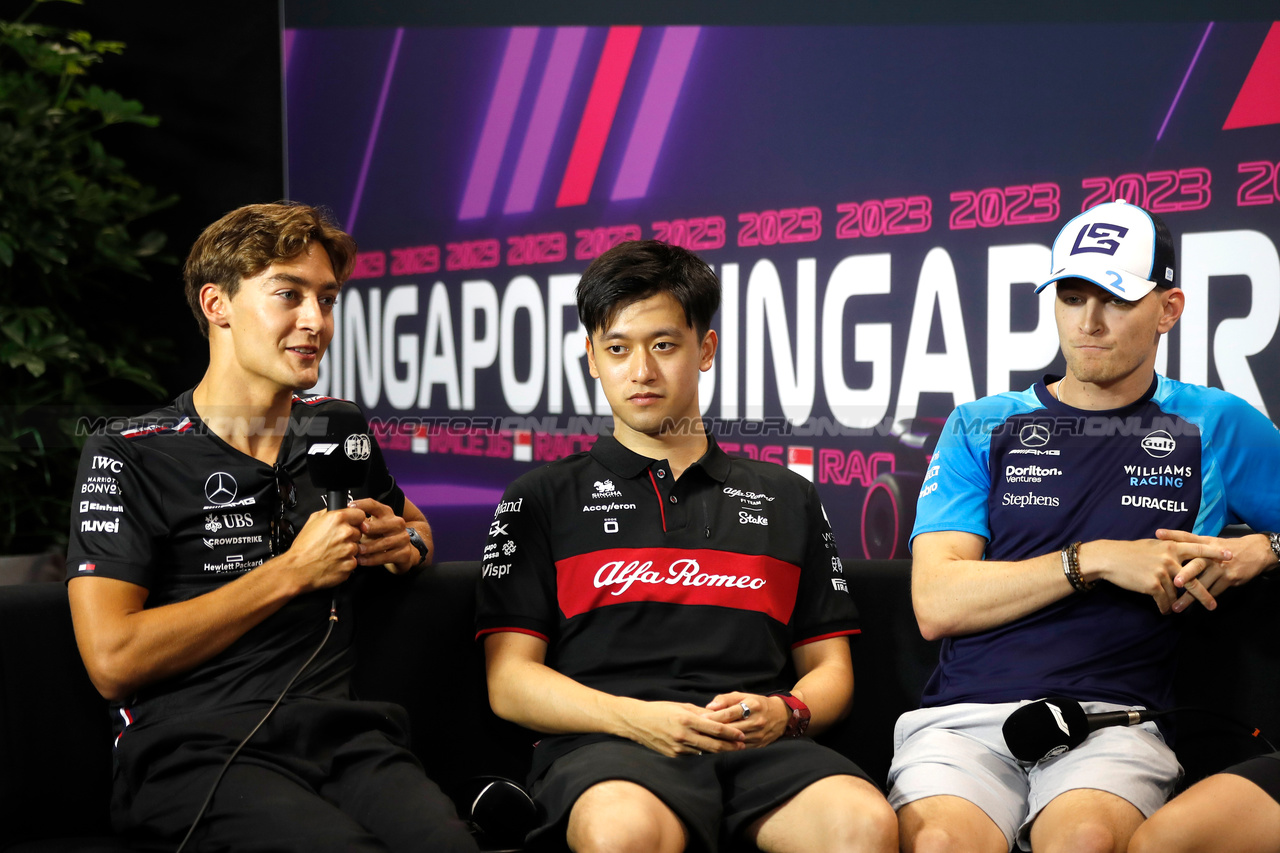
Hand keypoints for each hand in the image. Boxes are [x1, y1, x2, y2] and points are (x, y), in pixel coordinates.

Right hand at [286, 507, 364, 589]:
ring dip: (348, 550)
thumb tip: (336, 509)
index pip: (360, 515)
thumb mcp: (312, 521)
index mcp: (337, 519)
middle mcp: (346, 532)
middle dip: (350, 536)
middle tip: (336, 541)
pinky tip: (334, 561)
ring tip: (333, 552)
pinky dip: (345, 562)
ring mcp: (349, 549)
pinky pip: (353, 561)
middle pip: (359, 532)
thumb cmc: (303, 548)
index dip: (355, 520)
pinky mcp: (350, 564)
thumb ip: (327, 513)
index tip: (352, 524)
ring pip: (357, 547)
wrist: (297, 569)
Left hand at [349, 498, 416, 572]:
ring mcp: (403, 538)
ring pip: (386, 542)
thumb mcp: (372, 527)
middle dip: (373, 526)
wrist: (402, 552)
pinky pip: (388, 556)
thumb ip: (360, 522)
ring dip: (370, 547)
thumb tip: (342, 518)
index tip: (350, 506)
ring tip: (358, 550)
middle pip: (385, 523)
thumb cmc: (381, 537)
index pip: (375, 505)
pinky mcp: (404, 553)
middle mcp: (397, 524)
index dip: (363, 504)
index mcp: (387, 514)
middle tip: (361, 529)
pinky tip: (363, 560)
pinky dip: (373, 559)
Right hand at [620, 700, 745, 757]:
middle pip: (713, 744)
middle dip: (730, 746)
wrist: (636, 722)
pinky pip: (693, 754)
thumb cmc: (659, 710)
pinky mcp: (673, 755)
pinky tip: (711, 750)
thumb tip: (717, 717)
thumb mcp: (680, 706)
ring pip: (704, 751)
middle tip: (742, 746)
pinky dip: (703, 752)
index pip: (715, 728)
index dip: (730, 733)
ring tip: (730, 749)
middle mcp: (683, 735)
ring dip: (718, 750)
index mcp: (686, 720)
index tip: (741, 735)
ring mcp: (678, 747)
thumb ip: (700, 712)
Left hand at [704, 692, 788, 746]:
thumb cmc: (758, 703)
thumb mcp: (743, 695)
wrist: (781, 715)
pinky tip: (717, 747)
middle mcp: (756, 721)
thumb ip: (726, 699)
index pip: (730, 713)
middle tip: (699, 731)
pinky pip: (741, 749)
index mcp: (752, 706)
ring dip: (720, 741)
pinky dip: (729, 748)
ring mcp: (759, 735)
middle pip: (731, 728)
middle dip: (715, 730)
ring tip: (705, 741)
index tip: (701, 718)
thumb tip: (709, 706)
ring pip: (735, 740)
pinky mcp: (759, 745)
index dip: (714, 716)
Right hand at [1081, 537, 1232, 614]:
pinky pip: (1165, 601)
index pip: (1198, 549)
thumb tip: (1180, 552)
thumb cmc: (1129, 551)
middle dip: (1204, 595)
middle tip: (1213, 606)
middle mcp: (1170, 559)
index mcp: (1171, 546)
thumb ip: (1169, 548)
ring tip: (1176, 609)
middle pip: (1193, 580)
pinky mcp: (1153, 585)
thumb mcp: (1152, 544)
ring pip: (1176, 593)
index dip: (1214, 553)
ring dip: (1176, 603)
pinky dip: (1165, 607)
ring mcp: (1162, 573)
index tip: (1230, 557)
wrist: (1110, 558)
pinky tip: (1164, 610)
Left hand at [1156, 529, 1274, 612]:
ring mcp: (1221, 568)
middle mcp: (1212, 555)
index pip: (1187, 537)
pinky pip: (1214, 591)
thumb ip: (1192, 545)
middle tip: (1174, 583)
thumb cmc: (1226, 548)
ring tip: (1176, 606)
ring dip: (1189, 597)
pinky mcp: (1229, 579)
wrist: (1256, 552)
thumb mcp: (1211, 542)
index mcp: (1205, 543)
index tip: (1158, 534)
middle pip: (1197, 564)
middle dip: (1185, 574)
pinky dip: (1203, 598)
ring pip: (1203, 584)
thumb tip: (1167, 545)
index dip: (1173, 534)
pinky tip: (1194, 606)